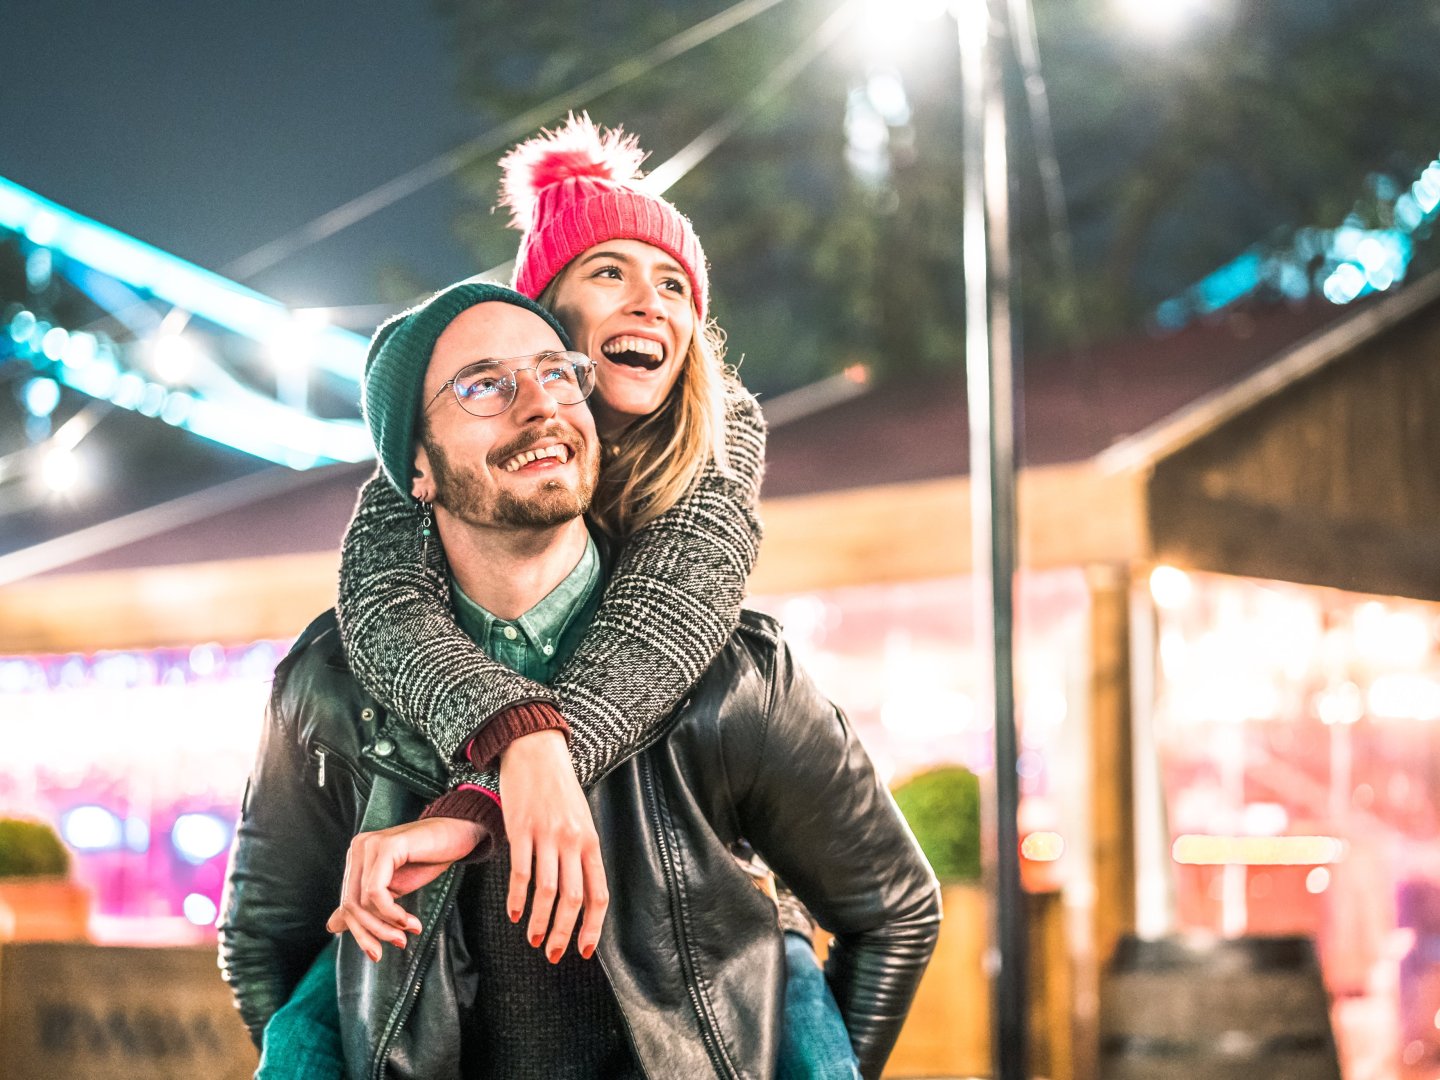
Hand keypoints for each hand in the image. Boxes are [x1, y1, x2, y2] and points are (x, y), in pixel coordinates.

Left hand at [325, 817, 485, 960]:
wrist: (458, 834)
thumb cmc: (428, 859)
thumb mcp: (394, 888)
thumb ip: (365, 904)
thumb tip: (331, 927)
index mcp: (357, 857)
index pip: (347, 903)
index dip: (360, 933)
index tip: (377, 953)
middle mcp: (359, 848)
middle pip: (351, 904)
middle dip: (372, 932)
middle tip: (397, 945)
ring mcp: (371, 845)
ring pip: (363, 901)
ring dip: (387, 925)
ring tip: (408, 932)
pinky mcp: (387, 846)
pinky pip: (377, 891)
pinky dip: (392, 913)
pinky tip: (409, 921)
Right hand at [499, 729, 608, 962]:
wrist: (535, 750)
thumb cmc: (559, 788)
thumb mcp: (580, 819)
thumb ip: (581, 853)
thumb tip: (580, 894)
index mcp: (590, 841)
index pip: (597, 894)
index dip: (592, 927)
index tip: (583, 950)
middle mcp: (572, 841)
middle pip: (572, 899)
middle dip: (564, 934)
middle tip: (554, 954)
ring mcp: (546, 836)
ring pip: (546, 892)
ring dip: (540, 922)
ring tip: (533, 940)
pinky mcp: (521, 830)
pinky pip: (520, 873)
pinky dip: (516, 898)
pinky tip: (514, 914)